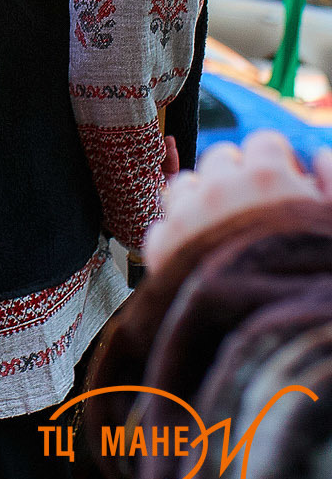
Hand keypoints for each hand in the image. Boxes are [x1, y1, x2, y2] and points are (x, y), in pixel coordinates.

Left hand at [144, 127, 331, 266]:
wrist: (275, 335)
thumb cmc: (315, 275)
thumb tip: (318, 156)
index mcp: (267, 178)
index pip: (264, 142)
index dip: (278, 162)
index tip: (287, 184)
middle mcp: (221, 188)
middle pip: (220, 158)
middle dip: (237, 174)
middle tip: (255, 207)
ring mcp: (186, 214)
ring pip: (185, 184)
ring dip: (202, 196)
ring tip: (223, 227)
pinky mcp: (163, 247)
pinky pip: (163, 223)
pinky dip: (178, 231)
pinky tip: (199, 251)